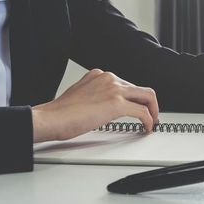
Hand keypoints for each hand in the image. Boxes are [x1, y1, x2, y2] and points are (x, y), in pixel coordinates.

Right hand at [31, 69, 159, 141]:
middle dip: (149, 104)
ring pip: (147, 96)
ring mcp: (114, 89)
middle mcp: (109, 78)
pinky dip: (148, 120)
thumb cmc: (61, 113)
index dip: (135, 99)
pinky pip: (142, 112)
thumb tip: (107, 106)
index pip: (126, 84)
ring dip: (153, 111)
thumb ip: (97, 95)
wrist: (51, 118)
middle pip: (140, 89)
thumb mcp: (81, 95)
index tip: (138, 108)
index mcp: (99, 75)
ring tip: (151, 123)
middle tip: (150, 116)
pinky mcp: (116, 104)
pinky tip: (146, 128)